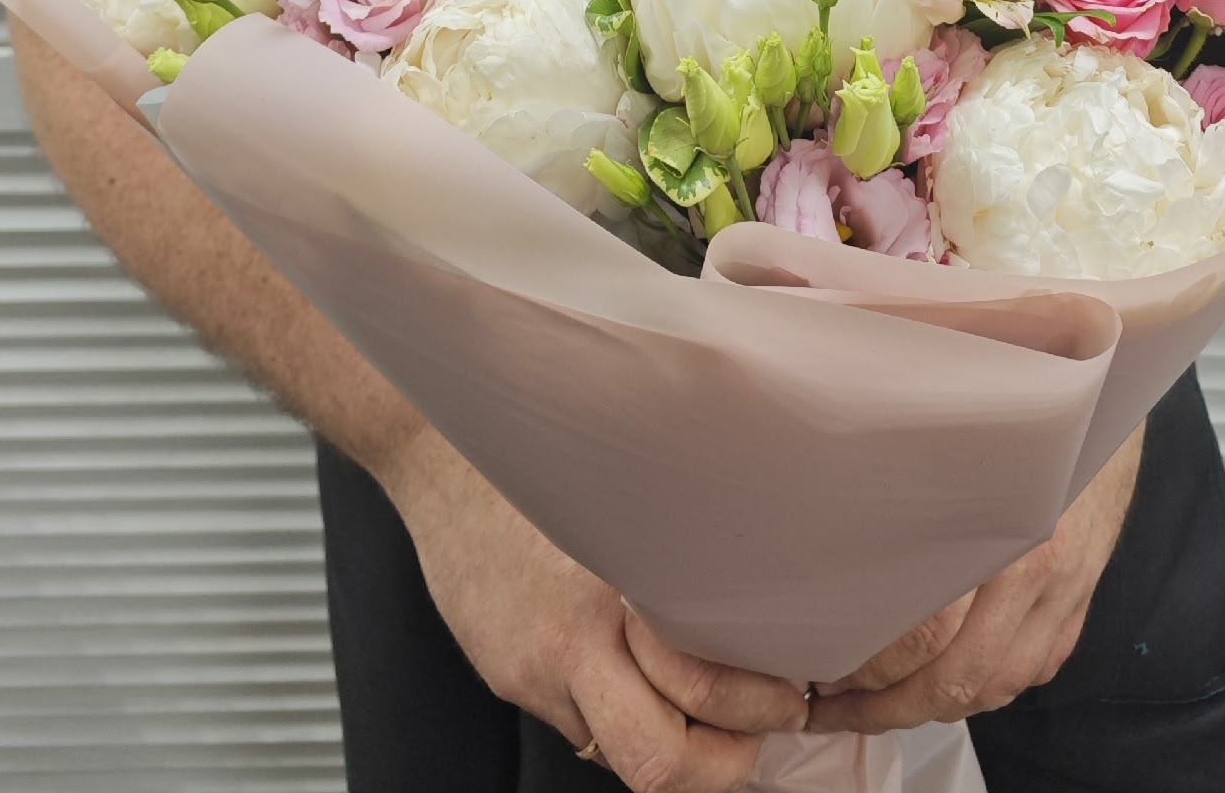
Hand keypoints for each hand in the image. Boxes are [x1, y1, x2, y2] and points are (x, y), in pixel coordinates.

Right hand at [381, 422, 809, 787]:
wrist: (437, 462)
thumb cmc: (537, 466)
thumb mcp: (614, 499)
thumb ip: (668, 557)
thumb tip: (740, 600)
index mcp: (612, 586)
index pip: (696, 687)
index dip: (752, 709)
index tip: (787, 694)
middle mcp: (572, 641)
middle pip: (659, 757)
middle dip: (722, 765)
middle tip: (764, 730)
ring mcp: (535, 673)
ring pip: (619, 753)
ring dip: (672, 751)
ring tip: (716, 724)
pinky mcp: (511, 681)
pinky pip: (580, 725)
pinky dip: (618, 720)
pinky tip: (639, 683)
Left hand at [806, 425, 1144, 733]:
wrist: (1107, 390)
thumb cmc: (1022, 395)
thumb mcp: (957, 425)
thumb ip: (908, 477)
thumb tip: (834, 513)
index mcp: (1001, 525)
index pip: (926, 632)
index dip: (868, 666)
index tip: (822, 668)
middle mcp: (1041, 570)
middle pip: (958, 677)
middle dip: (888, 706)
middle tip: (835, 708)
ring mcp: (1067, 592)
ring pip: (995, 686)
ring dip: (932, 708)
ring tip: (877, 707)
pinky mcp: (1081, 600)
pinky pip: (1032, 670)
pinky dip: (986, 689)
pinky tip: (945, 684)